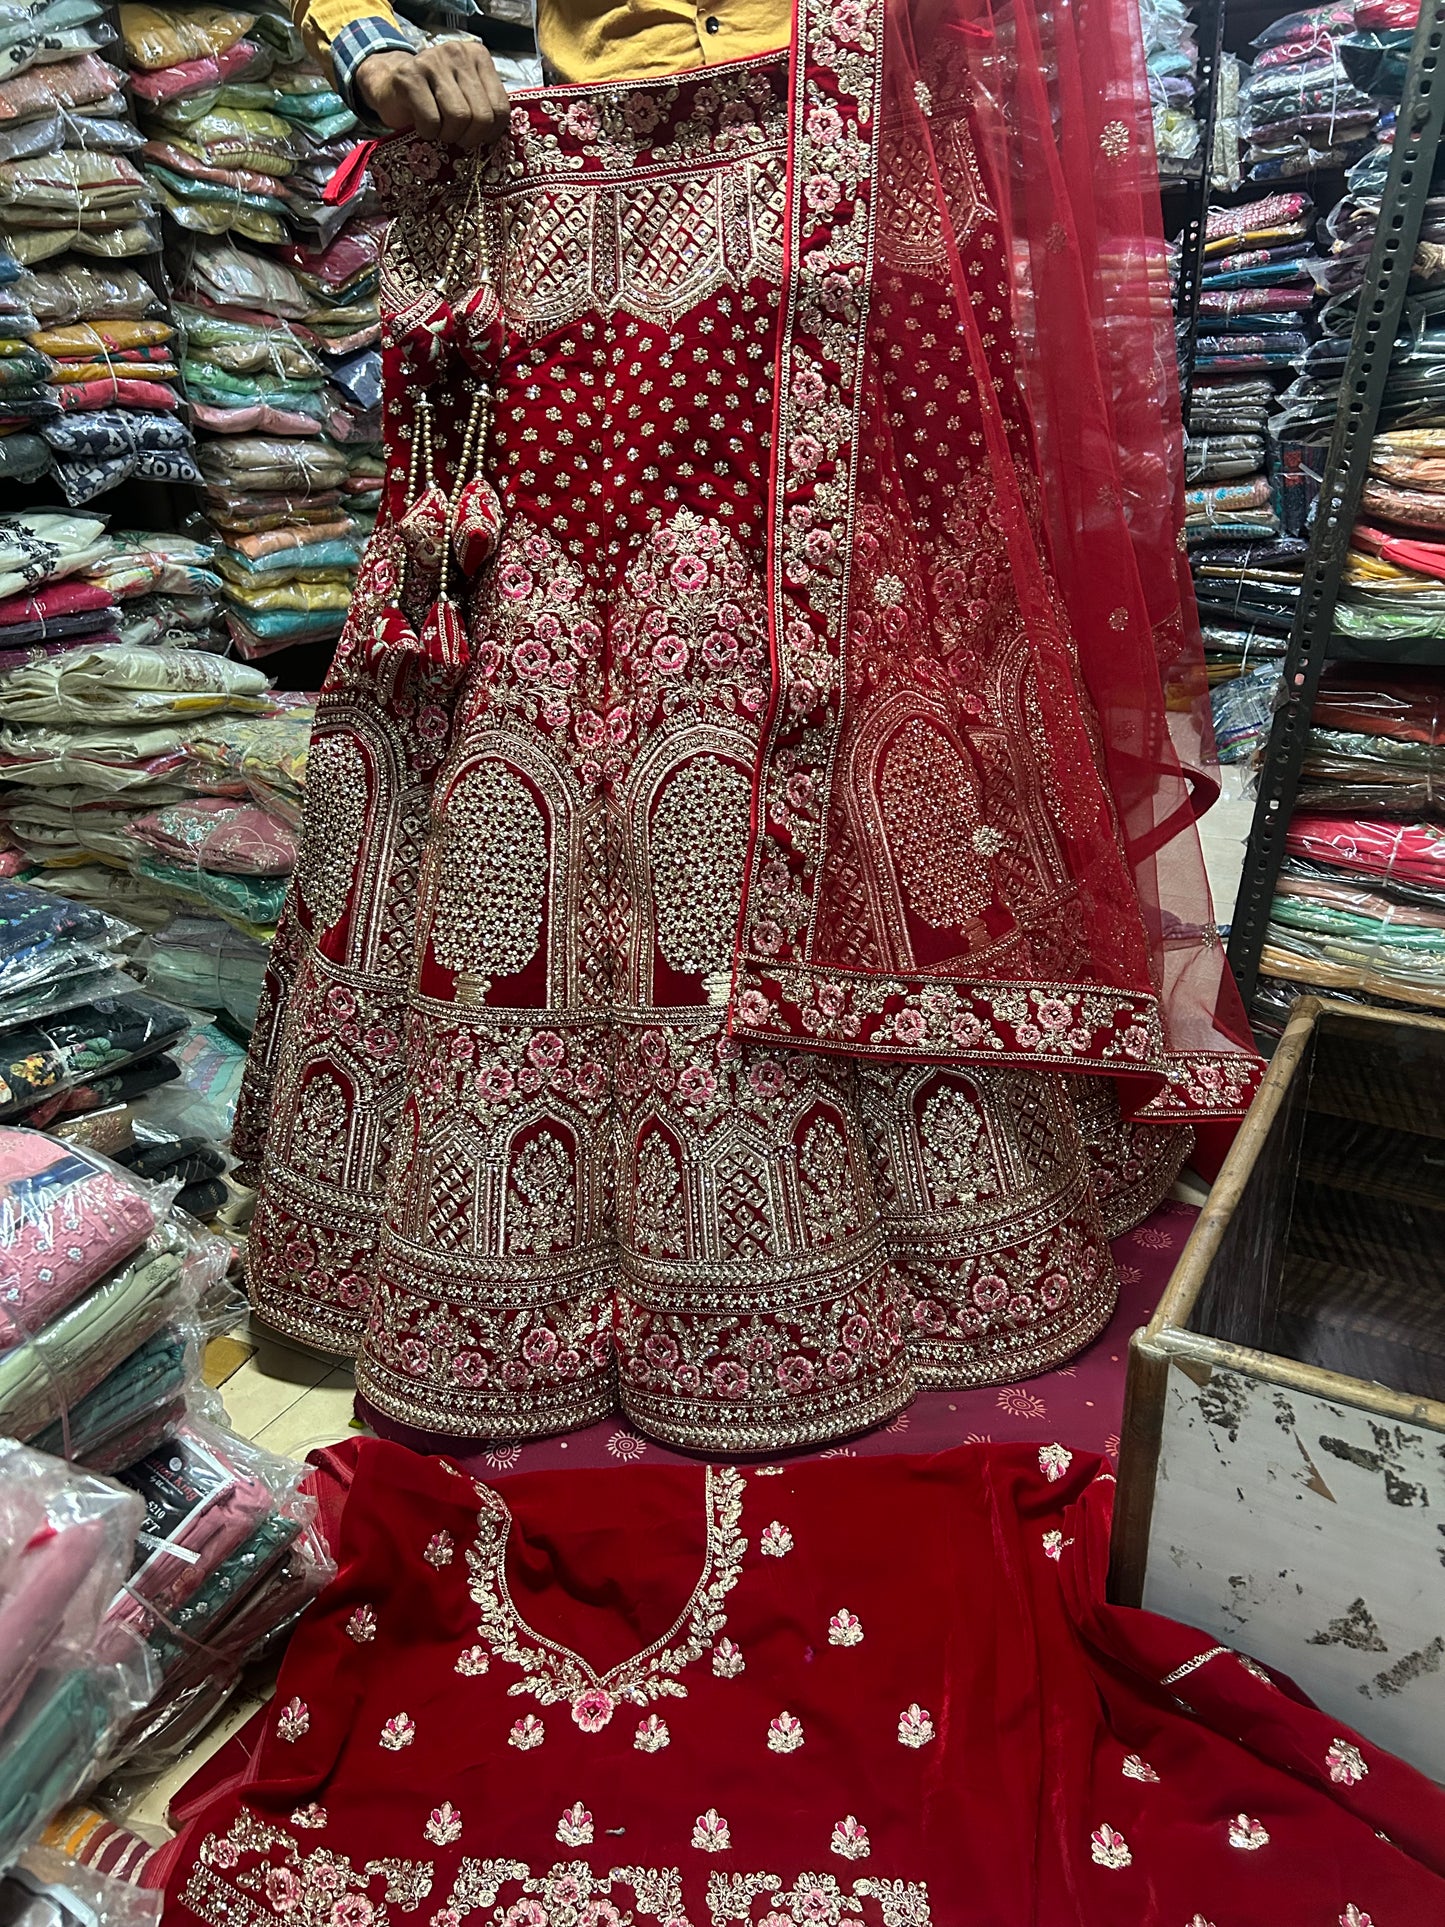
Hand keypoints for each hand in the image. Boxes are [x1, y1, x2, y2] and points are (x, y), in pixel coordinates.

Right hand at [355, 39, 507, 148]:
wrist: (388, 84)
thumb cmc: (432, 97)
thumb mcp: (465, 95)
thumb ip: (484, 106)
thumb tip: (499, 139)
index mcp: (478, 57)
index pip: (501, 107)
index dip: (491, 133)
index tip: (477, 137)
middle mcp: (457, 53)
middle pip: (481, 115)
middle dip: (469, 137)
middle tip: (456, 137)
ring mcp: (433, 62)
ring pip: (459, 117)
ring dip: (448, 135)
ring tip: (439, 130)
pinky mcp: (410, 77)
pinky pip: (432, 120)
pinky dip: (428, 133)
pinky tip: (422, 126)